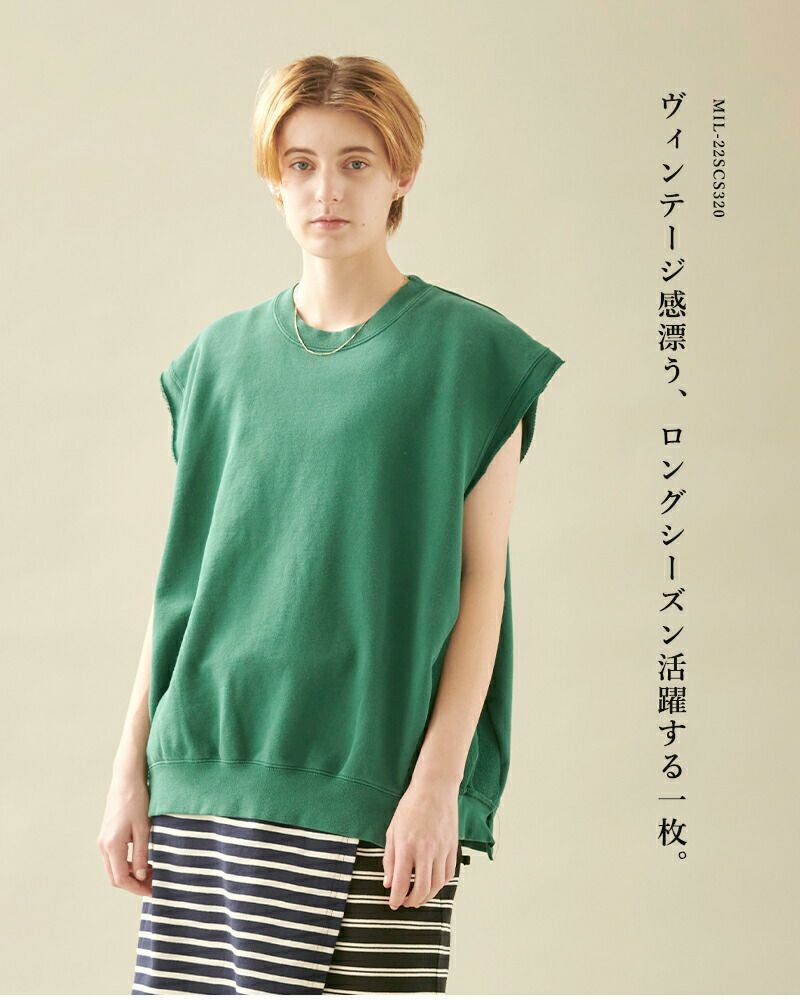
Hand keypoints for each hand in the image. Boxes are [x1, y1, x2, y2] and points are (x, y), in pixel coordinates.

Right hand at [97, 772, 152, 896]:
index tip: (152, 890)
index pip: (121, 879)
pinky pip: (114, 858)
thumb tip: (140, 877)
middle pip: (115, 877)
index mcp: (112, 845)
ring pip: (114, 868)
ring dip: (130, 874)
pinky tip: (142, 860)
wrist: (126, 780)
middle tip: (153, 884)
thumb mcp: (143, 829)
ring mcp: (103, 841)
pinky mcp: (107, 836)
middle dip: (133, 884)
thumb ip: (141, 854)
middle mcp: (103, 845)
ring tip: (151, 872)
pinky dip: (126, 864)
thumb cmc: (137, 801)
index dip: (136, 888)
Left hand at [383, 775, 459, 909]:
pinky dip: (440, 884)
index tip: (393, 904)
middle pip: (422, 889)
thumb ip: (390, 858)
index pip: (401, 883)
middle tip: (406, 903)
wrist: (435, 788)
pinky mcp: (452, 847)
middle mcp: (426, 850)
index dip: (396, 898)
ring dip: (427, 896)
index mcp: (407, 846)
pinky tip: (433, 883)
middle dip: (412, 902)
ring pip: (437, 885)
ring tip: (419, 897)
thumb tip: (389, 882)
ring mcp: (441, 850)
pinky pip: (448, 873)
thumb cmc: (411, 806)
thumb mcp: (392, 830)